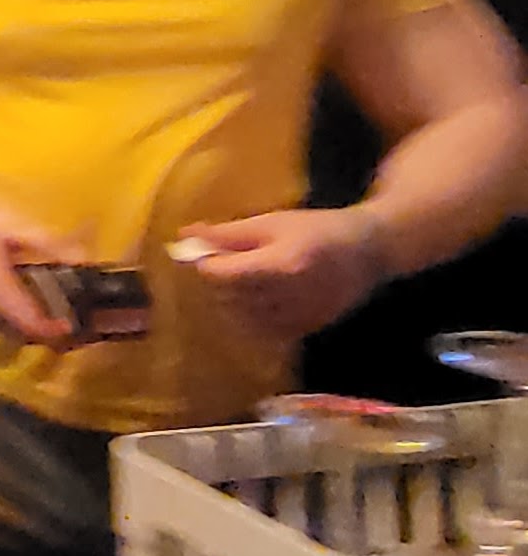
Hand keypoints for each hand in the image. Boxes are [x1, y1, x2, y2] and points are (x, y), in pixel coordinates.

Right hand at [0, 188, 74, 343]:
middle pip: (12, 326)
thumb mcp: (7, 226)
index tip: (67, 325)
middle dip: (31, 321)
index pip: (28, 322)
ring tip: (22, 294)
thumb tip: (79, 257)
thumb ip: (44, 244)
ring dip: (10, 315)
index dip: (50, 329)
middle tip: (48, 307)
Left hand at [179, 207, 383, 344]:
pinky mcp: (305, 330)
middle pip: (230, 298)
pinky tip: (259, 300)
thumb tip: (186, 235)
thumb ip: (229, 234)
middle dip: (220, 282)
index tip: (202, 253)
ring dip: (232, 302)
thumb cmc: (317, 229)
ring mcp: (299, 318)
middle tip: (224, 264)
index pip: (224, 275)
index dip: (206, 264)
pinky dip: (252, 319)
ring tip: (244, 281)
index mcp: (281, 264)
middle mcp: (290, 296)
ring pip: (242, 319)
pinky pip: (263, 333)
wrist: (368, 251)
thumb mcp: (272, 222)